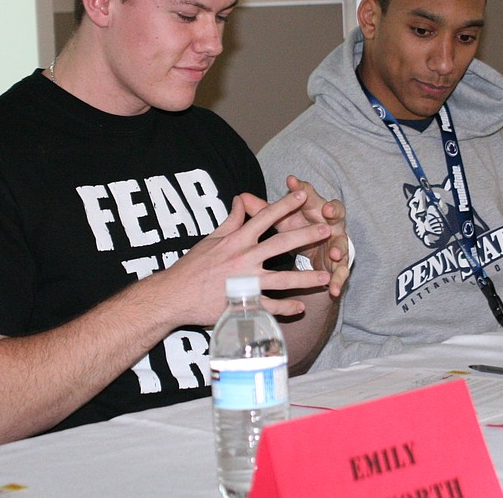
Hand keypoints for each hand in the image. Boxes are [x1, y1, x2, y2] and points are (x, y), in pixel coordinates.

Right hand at [162, 190, 330, 323]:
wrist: (175, 295)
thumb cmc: (191, 267)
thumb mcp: (211, 238)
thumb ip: (230, 220)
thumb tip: (240, 199)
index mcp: (237, 240)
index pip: (265, 217)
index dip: (284, 205)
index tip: (302, 195)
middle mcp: (244, 258)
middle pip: (281, 244)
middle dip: (306, 235)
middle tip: (327, 229)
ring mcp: (246, 282)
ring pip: (282, 279)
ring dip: (305, 278)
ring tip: (325, 275)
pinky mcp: (243, 303)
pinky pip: (270, 306)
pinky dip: (286, 308)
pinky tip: (301, 307)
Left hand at [243, 175, 349, 296]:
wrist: (321, 248)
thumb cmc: (299, 228)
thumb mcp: (282, 220)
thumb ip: (264, 210)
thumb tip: (241, 196)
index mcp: (315, 208)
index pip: (309, 194)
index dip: (301, 187)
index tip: (290, 181)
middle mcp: (330, 222)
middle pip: (334, 214)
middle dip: (332, 211)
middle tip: (327, 210)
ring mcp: (337, 243)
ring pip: (341, 244)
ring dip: (339, 248)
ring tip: (334, 254)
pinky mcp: (340, 264)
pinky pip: (341, 272)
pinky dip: (338, 280)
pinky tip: (334, 288)